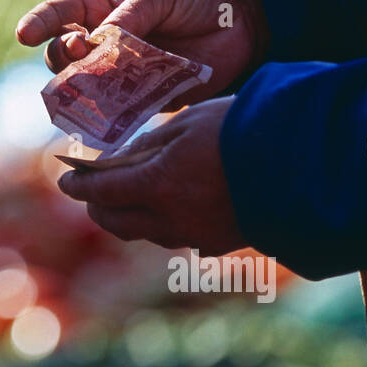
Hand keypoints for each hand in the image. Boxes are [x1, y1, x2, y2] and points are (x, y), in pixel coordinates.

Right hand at [17, 0, 269, 103]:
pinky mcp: (148, 96)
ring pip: (87, 86)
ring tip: (91, 84)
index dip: (39, 23)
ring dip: (83, 88)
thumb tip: (94, 44)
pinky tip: (107, 114)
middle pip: (65, 56)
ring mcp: (125, 71)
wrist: (245, 18)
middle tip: (79, 52)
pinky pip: (121, 109)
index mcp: (103, 7)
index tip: (24, 34)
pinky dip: (110, 113)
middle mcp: (107, 41)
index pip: (60, 14)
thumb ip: (126, 19)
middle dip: (63, 57)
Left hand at [57, 98, 243, 253]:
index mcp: (157, 185)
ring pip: (147, 233)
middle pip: (117, 223)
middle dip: (98, 208)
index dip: (79, 187)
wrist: (301, 161)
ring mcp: (197, 235)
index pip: (101, 193)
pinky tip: (170, 208)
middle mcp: (171, 219)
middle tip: (90, 193)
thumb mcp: (186, 124)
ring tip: (126, 198)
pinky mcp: (221, 243)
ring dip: (130, 217)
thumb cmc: (240, 128)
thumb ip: (146, 146)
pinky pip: (180, 237)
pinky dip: (165, 223)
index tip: (64, 181)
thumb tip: (119, 162)